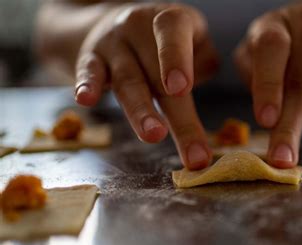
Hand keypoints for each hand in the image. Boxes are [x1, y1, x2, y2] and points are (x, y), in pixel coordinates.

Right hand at [74, 3, 218, 169]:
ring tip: (153, 135)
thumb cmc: (167, 42)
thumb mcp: (192, 40)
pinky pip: (88, 73)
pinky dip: (87, 86)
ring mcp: (112, 44)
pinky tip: (85, 101)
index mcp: (170, 20)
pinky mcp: (90, 59)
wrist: (117, 24)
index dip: (175, 58)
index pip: (172, 31)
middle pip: (158, 76)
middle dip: (178, 118)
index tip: (181, 89)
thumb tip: (198, 85)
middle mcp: (138, 27)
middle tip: (193, 154)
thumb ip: (203, 62)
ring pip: (127, 82)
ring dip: (140, 112)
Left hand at [235, 2, 301, 167]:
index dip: (267, 85)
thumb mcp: (267, 59)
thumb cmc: (293, 49)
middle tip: (285, 156)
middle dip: (290, 118)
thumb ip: (257, 80)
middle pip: (297, 68)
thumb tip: (266, 115)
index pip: (268, 50)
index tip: (266, 122)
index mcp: (272, 27)